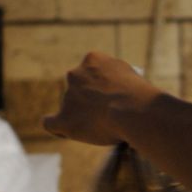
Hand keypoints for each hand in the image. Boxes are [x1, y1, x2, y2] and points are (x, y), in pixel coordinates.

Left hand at [43, 51, 157, 144]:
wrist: (135, 110)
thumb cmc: (141, 97)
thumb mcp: (133, 78)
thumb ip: (118, 82)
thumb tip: (115, 94)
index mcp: (93, 59)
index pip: (90, 72)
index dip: (98, 86)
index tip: (110, 97)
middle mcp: (76, 74)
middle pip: (77, 88)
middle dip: (87, 100)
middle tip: (108, 114)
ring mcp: (68, 96)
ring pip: (69, 107)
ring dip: (81, 116)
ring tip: (104, 128)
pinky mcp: (64, 119)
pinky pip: (51, 123)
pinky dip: (57, 128)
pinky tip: (65, 132)